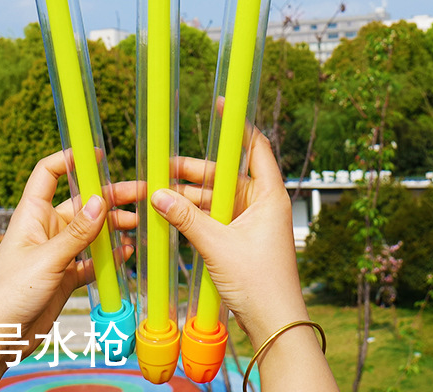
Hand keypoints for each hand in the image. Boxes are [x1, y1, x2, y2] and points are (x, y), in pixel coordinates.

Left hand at [0, 150, 135, 353]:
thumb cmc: (7, 293)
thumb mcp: (46, 260)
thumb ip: (77, 233)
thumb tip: (101, 201)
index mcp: (33, 214)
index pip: (49, 173)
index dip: (71, 159)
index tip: (98, 154)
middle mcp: (46, 228)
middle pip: (82, 203)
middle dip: (110, 197)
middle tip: (141, 193)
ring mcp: (57, 252)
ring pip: (91, 231)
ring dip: (114, 226)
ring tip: (139, 224)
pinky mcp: (65, 276)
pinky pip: (92, 260)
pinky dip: (110, 256)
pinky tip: (127, 252)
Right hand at [152, 129, 306, 346]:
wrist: (275, 326)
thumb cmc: (260, 284)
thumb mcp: (217, 246)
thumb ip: (186, 218)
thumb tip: (158, 194)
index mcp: (269, 195)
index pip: (256, 147)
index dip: (238, 125)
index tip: (222, 106)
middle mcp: (262, 203)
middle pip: (226, 174)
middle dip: (195, 170)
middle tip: (164, 164)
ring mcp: (251, 222)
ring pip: (217, 197)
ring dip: (191, 195)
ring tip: (160, 190)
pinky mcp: (241, 239)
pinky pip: (215, 217)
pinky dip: (196, 214)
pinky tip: (172, 212)